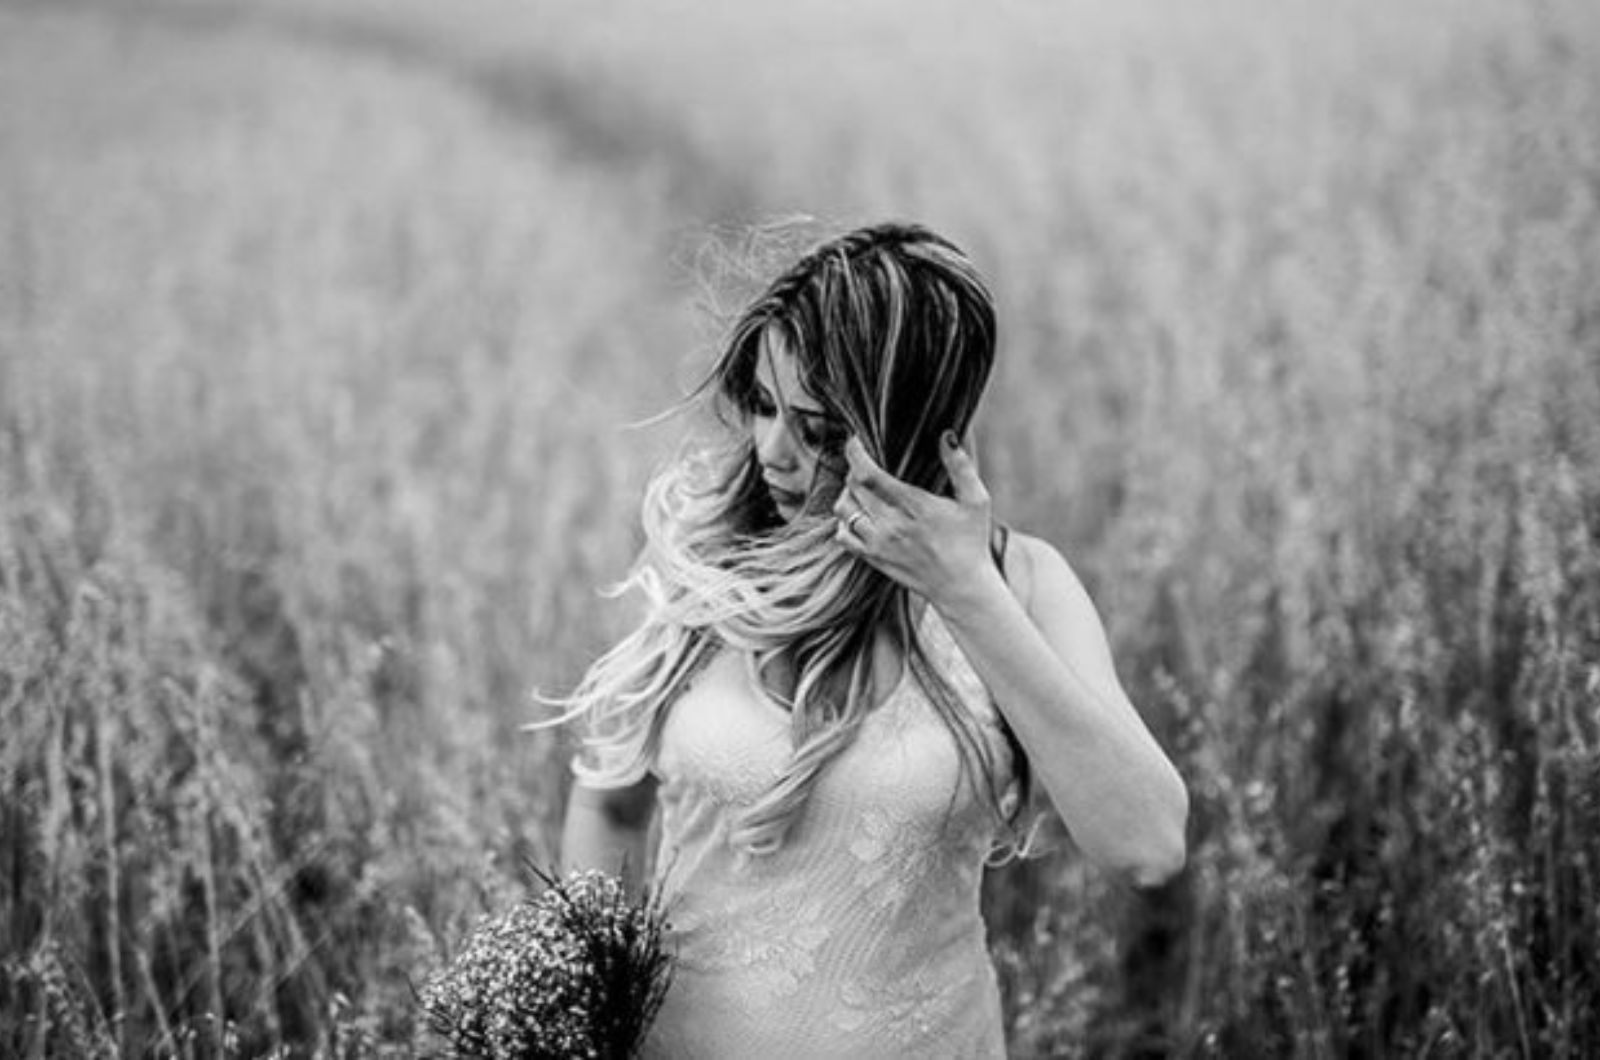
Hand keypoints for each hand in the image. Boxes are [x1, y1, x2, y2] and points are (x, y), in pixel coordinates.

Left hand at [834, 432, 1001, 610]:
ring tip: (862, 488)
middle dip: (853, 469)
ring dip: (848, 493)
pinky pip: (842, 535)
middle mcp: (891, 525)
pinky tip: (860, 514)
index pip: (869, 475)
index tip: (856, 441)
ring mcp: (878, 544)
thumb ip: (961, 466)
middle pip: (852, 487)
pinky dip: (844, 520)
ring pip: (843, 509)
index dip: (855, 453)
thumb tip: (947, 435)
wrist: (961, 587)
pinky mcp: (873, 559)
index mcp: (915, 506)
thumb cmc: (972, 541)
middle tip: (865, 463)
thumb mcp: (977, 500)